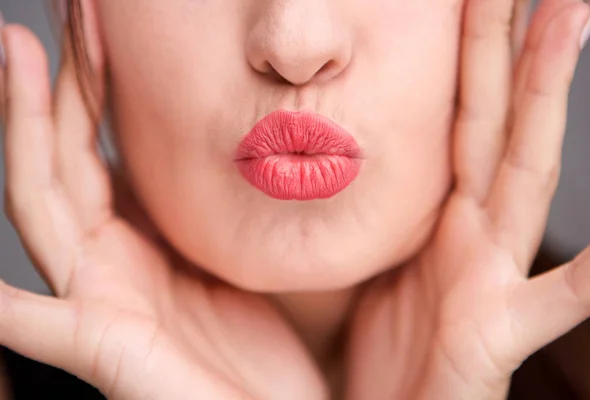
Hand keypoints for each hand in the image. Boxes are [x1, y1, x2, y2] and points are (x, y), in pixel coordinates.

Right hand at [0, 23, 324, 399]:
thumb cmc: (253, 349)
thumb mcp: (224, 261)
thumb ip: (194, 213)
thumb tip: (202, 150)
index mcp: (136, 242)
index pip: (96, 147)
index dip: (91, 82)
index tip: (97, 20)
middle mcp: (107, 264)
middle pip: (64, 157)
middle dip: (57, 80)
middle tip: (60, 8)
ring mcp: (100, 303)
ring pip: (44, 205)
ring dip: (27, 128)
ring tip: (15, 54)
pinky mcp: (106, 350)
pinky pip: (39, 323)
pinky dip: (3, 306)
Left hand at [346, 0, 589, 398]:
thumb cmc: (388, 344)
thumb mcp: (379, 257)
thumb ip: (389, 207)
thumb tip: (348, 153)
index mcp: (445, 213)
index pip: (463, 113)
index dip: (472, 52)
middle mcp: (478, 231)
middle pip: (497, 117)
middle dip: (515, 41)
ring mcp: (495, 277)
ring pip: (528, 169)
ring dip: (551, 95)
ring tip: (575, 13)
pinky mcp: (501, 332)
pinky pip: (565, 298)